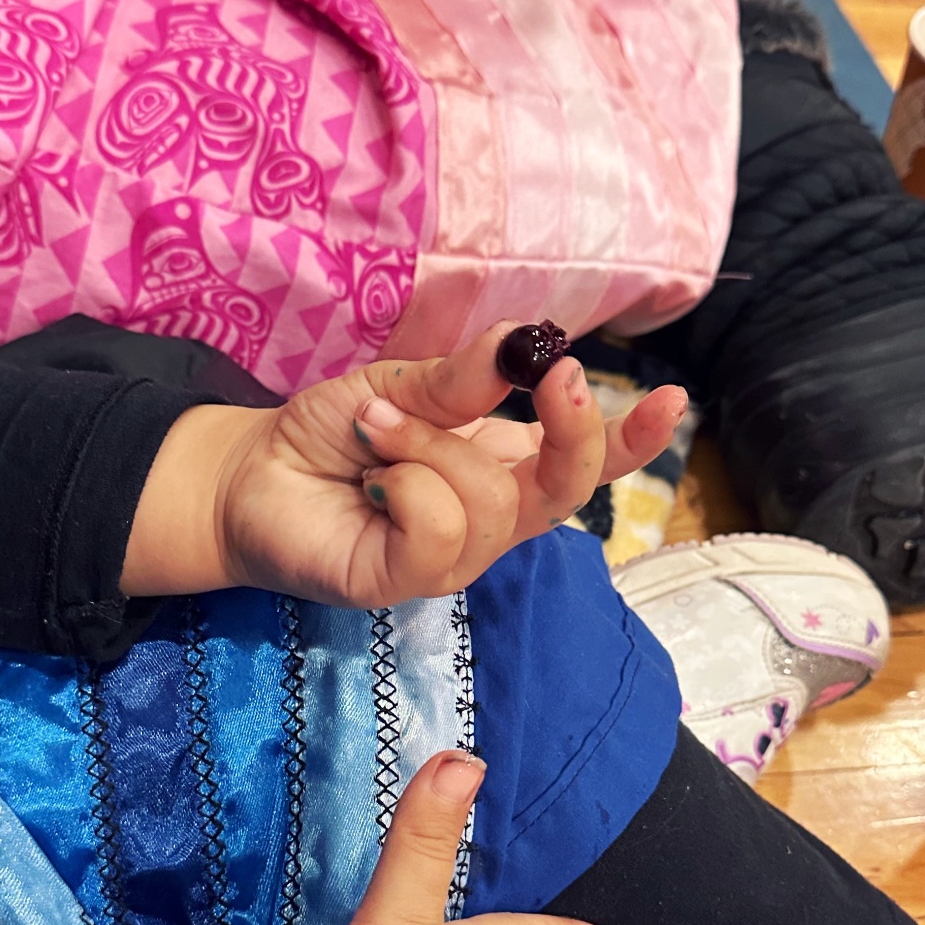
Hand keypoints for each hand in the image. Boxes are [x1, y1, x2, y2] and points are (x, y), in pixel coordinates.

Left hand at [122, 323, 686, 607]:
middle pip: (564, 490)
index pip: (581, 462)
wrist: (251, 473)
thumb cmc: (332, 435)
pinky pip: (442, 529)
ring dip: (430, 444)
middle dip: (573, 432)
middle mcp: (490, 518)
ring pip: (490, 498)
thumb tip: (525, 343)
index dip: (631, 439)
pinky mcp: (407, 582)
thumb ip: (464, 378)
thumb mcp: (402, 386)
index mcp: (501, 466)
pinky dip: (407, 484)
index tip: (673, 399)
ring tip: (375, 431)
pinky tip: (370, 477)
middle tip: (555, 376)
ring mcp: (452, 557)